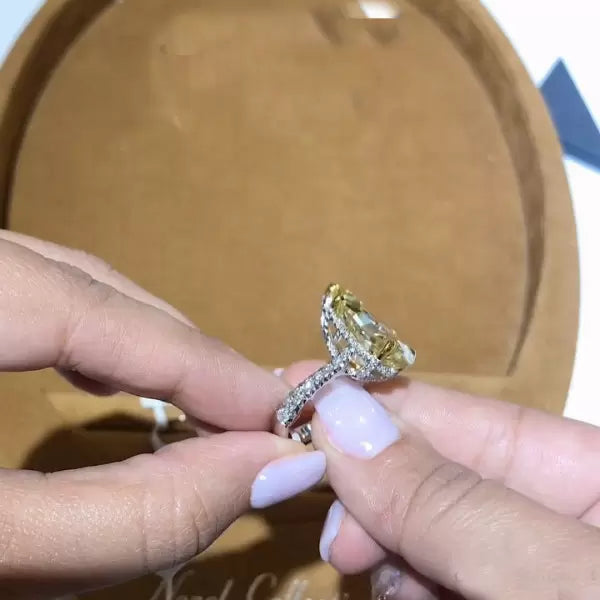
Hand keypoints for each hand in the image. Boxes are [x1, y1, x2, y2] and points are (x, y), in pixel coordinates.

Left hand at [0, 232, 325, 598]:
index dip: (201, 363)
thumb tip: (268, 469)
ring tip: (196, 392)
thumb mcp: (0, 553)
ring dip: (139, 336)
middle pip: (87, 283)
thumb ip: (126, 515)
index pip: (96, 313)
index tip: (278, 411)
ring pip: (62, 279)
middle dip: (179, 347)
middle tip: (246, 410)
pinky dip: (86, 330)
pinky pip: (32, 291)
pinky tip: (107, 372)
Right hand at [283, 361, 599, 599]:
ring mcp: (520, 570)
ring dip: (382, 543)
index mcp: (595, 478)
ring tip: (357, 561)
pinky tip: (396, 593)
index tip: (302, 385)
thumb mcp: (554, 577)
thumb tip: (339, 416)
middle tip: (323, 506)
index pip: (472, 417)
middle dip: (375, 485)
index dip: (383, 397)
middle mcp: (556, 519)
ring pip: (424, 534)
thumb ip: (449, 502)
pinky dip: (402, 585)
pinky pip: (429, 583)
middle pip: (438, 476)